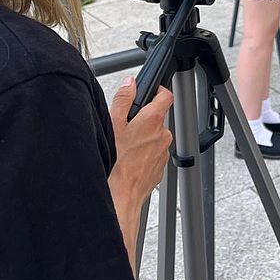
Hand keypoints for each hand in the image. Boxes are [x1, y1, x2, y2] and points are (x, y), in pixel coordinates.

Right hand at [108, 78, 172, 214]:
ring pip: (155, 136)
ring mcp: (164, 151)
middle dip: (144, 119)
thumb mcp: (113, 124)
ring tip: (125, 147)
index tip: (151, 92)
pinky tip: (130, 160)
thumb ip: (123, 99)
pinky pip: (154, 153)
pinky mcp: (160, 166)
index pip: (166, 95)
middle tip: (126, 127)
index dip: (158, 90)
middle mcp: (163, 134)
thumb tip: (130, 83)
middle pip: (157, 117)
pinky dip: (144, 153)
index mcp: (153, 119)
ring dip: (144, 137)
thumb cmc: (115, 163)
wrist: (121, 195)